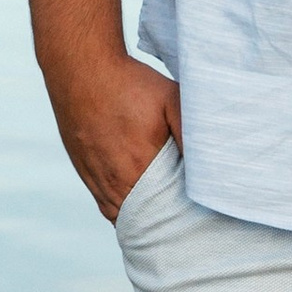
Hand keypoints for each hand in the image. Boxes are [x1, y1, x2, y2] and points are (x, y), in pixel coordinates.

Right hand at [44, 46, 183, 219]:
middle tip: (185, 219)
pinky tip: (137, 206)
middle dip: (165, 222)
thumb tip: (210, 161)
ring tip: (163, 217)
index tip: (198, 213)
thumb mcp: (170, 99)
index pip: (166, 211)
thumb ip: (190, 131)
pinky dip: (123, 211)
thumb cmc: (129, 82)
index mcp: (140, 167)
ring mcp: (97, 178)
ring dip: (142, 219)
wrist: (81, 70)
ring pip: (122, 217)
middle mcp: (115, 179)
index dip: (182, 216)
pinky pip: (105, 205)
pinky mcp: (85, 171)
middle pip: (145, 219)